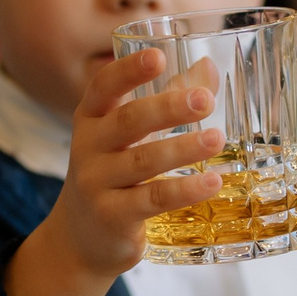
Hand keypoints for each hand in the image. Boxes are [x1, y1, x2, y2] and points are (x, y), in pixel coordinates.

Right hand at [4, 49, 224, 295]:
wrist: (80, 239)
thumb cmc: (113, 174)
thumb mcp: (129, 137)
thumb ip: (167, 100)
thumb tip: (208, 67)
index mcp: (91, 118)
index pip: (103, 86)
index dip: (128, 70)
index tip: (157, 57)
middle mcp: (88, 147)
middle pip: (128, 121)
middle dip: (168, 108)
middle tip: (205, 100)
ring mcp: (96, 183)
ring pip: (143, 161)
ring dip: (183, 149)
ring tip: (216, 139)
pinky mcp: (112, 216)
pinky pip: (152, 200)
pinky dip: (184, 190)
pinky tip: (211, 182)